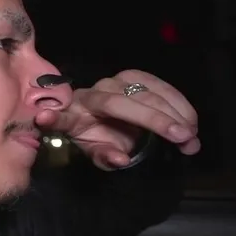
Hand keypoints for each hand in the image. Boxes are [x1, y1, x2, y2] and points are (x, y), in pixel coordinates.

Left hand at [36, 69, 200, 169]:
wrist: (102, 116)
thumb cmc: (95, 136)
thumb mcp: (95, 152)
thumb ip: (104, 156)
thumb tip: (121, 159)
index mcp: (73, 115)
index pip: (63, 118)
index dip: (54, 118)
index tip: (44, 119)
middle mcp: (93, 93)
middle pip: (122, 103)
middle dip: (156, 119)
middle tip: (184, 138)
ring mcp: (113, 81)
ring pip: (145, 92)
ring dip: (174, 112)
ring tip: (191, 135)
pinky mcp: (133, 75)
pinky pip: (158, 85)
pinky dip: (178, 102)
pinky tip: (190, 120)